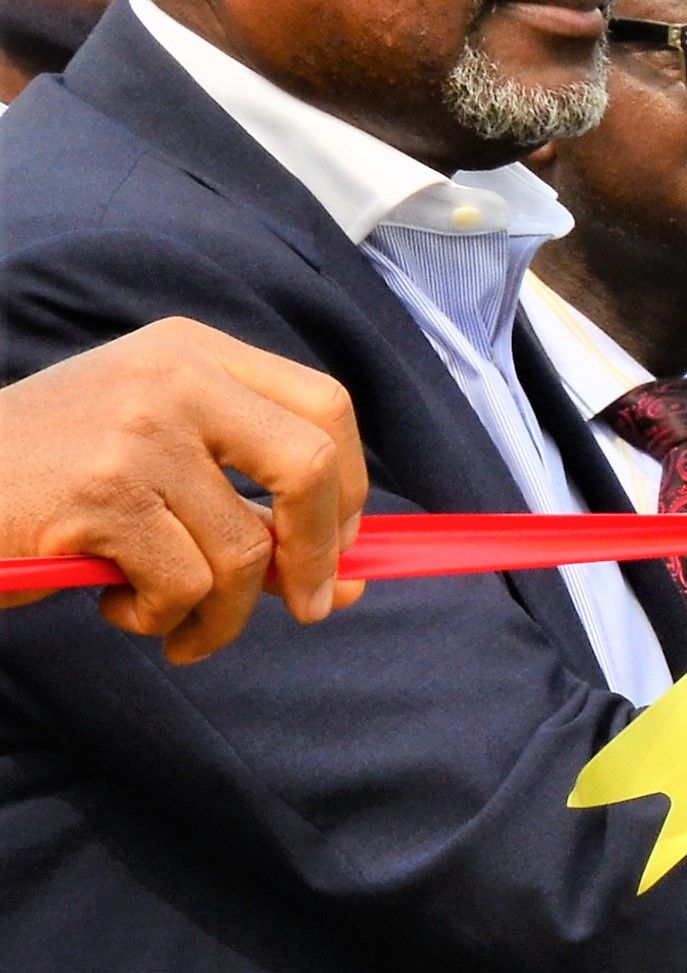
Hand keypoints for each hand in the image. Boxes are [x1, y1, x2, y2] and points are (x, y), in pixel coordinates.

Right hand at [0, 319, 367, 661]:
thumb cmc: (50, 483)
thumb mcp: (155, 464)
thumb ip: (248, 511)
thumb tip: (348, 588)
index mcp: (194, 352)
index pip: (326, 406)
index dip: (350, 485)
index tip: (336, 544)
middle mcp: (174, 377)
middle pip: (310, 465)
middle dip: (319, 551)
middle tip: (305, 604)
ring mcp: (136, 432)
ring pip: (242, 549)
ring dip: (221, 612)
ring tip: (173, 620)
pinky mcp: (101, 495)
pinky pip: (184, 584)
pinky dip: (162, 618)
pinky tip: (119, 606)